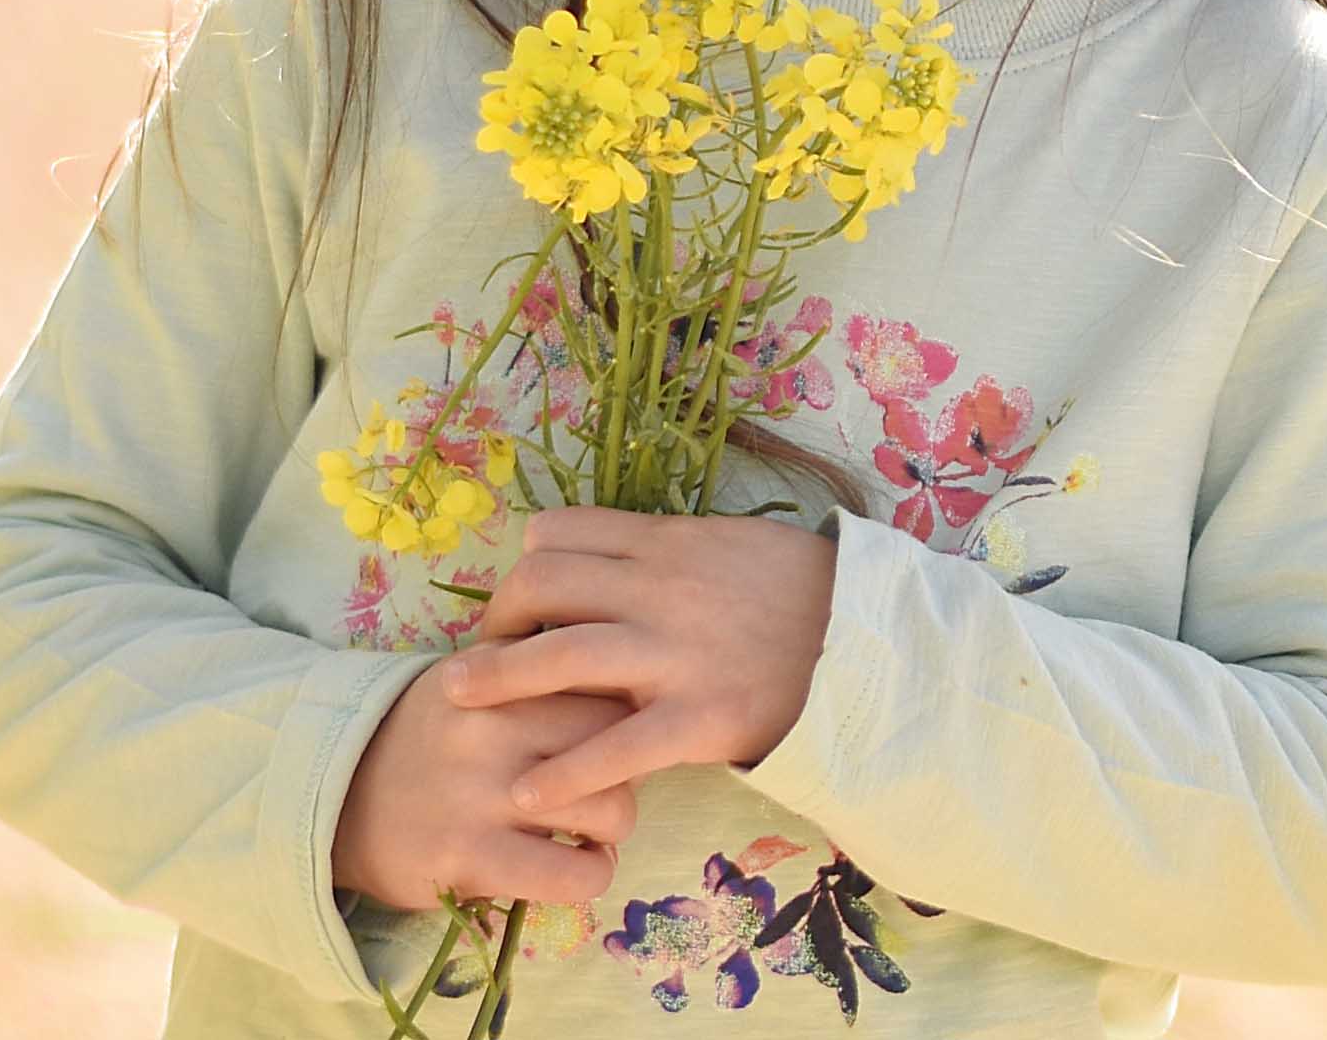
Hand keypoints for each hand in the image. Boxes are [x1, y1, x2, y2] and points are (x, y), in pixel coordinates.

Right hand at [331, 666, 639, 914]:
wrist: (338, 798)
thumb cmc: (428, 738)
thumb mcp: (475, 681)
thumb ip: (538, 673)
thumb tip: (628, 691)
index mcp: (496, 675)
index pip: (600, 682)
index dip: (622, 714)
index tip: (609, 737)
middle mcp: (490, 725)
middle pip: (616, 740)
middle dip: (628, 771)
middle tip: (605, 790)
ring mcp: (479, 792)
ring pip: (609, 808)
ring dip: (614, 829)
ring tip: (590, 834)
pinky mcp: (468, 856)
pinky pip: (570, 874)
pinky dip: (589, 876)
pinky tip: (574, 869)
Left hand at [439, 505, 837, 817]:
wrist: (870, 641)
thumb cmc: (803, 591)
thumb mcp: (729, 543)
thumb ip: (667, 549)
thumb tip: (614, 548)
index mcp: (665, 544)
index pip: (561, 533)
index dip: (524, 567)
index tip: (517, 603)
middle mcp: (659, 590)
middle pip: (542, 584)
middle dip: (499, 617)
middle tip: (482, 652)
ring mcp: (676, 655)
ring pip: (560, 654)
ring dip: (497, 679)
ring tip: (456, 702)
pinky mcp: (698, 718)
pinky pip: (614, 746)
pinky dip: (563, 772)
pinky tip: (528, 794)